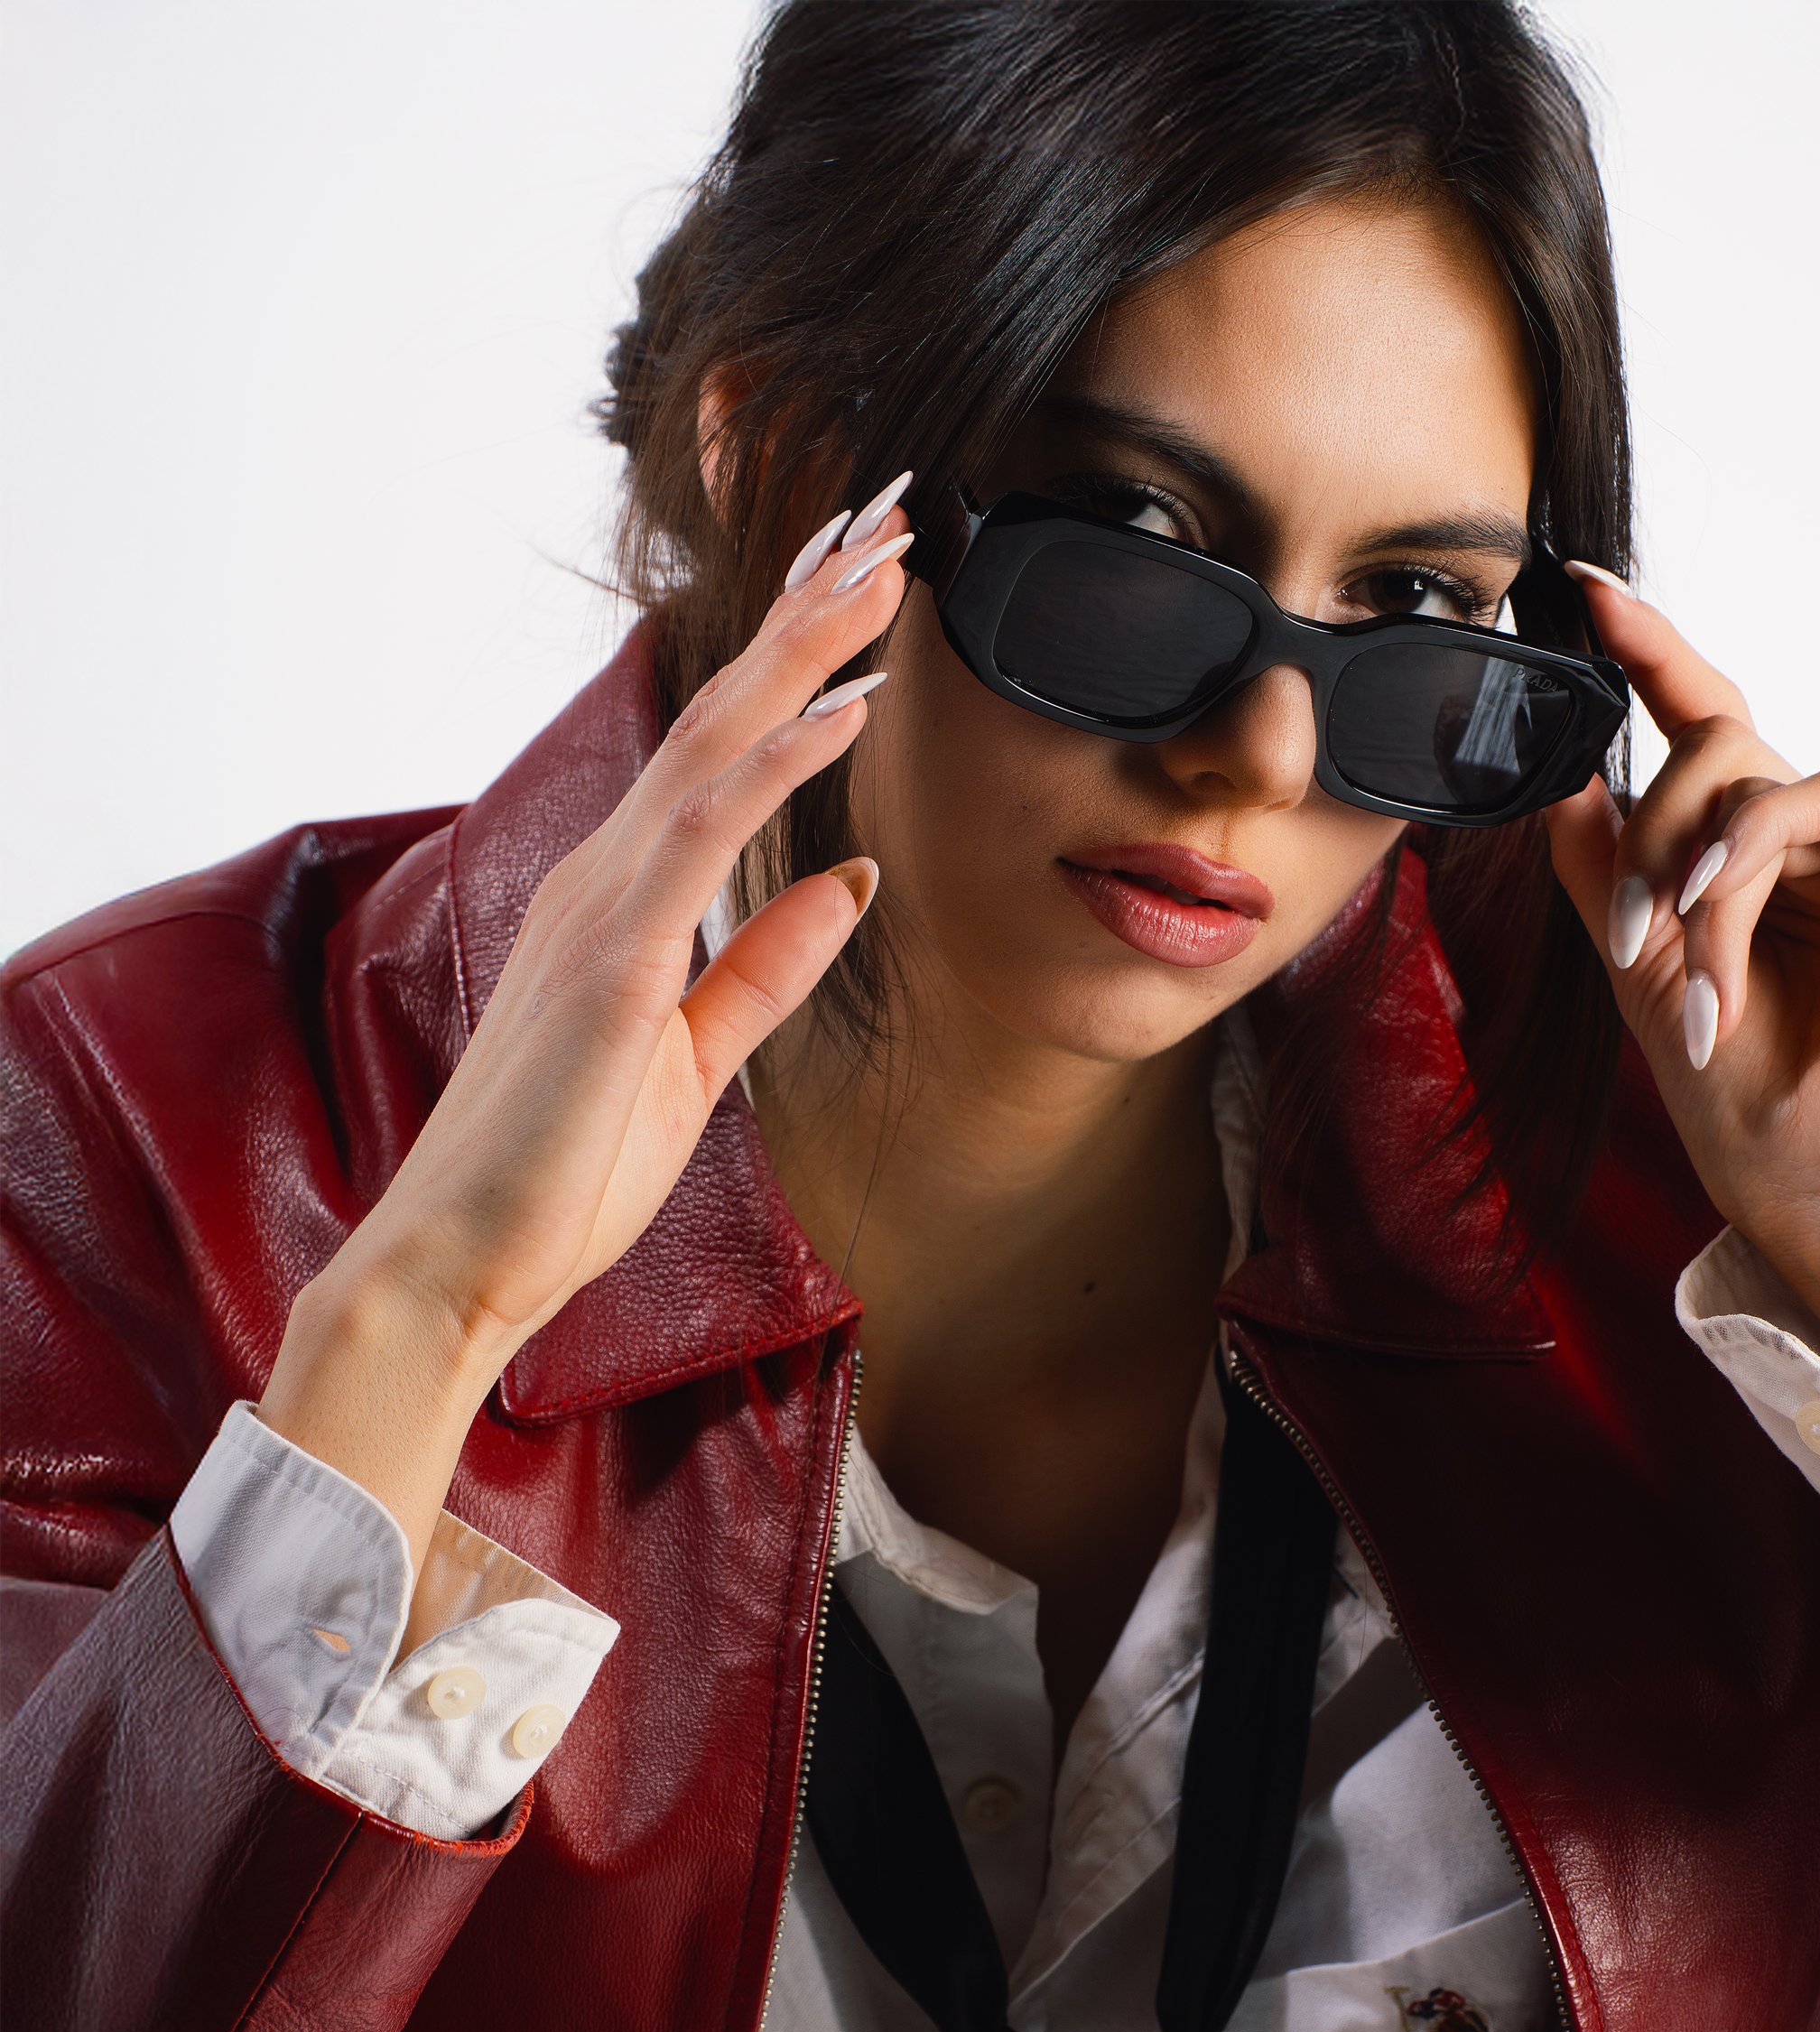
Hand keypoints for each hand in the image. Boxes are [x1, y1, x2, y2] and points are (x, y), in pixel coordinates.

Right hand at [258, 494, 916, 1579]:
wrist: (463, 1263)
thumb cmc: (563, 1173)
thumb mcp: (701, 1059)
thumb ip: (768, 963)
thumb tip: (850, 874)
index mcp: (627, 898)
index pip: (724, 748)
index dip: (799, 658)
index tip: (866, 579)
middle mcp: (608, 876)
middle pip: (722, 709)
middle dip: (810, 607)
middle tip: (892, 515)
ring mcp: (602, 908)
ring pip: (715, 739)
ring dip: (806, 646)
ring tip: (885, 562)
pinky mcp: (611, 961)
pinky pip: (705, 834)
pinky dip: (779, 759)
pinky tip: (847, 703)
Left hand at [1544, 571, 1819, 1355]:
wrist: (1807, 1176)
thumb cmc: (1735, 1093)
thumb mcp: (1638, 964)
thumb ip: (1605, 864)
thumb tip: (1564, 774)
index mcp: (1764, 855)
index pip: (1706, 726)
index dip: (1650, 652)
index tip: (1583, 589)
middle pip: (1713, 752)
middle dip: (1650, 840)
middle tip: (1635, 936)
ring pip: (1756, 779)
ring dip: (1694, 875)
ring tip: (1682, 966)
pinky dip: (1750, 860)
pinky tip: (1722, 921)